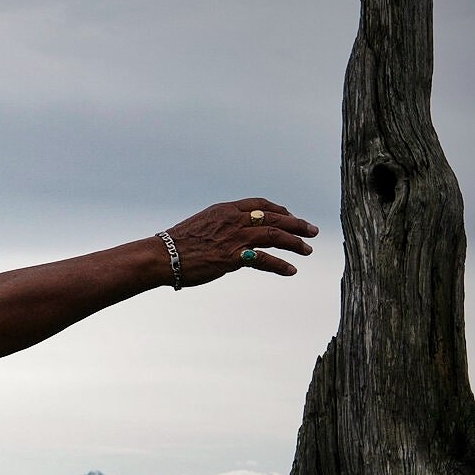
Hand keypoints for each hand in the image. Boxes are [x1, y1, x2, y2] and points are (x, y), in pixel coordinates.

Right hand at [165, 199, 317, 285]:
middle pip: (274, 217)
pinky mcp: (234, 257)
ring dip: (295, 242)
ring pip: (275, 234)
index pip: (260, 204)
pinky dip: (280, 265)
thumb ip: (220, 226)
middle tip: (312, 231)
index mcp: (225, 209)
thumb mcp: (201, 225)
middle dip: (296, 224)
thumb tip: (228, 235)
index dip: (279, 209)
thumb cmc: (176, 244)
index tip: (290, 215)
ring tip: (308, 249)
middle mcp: (233, 219)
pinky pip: (265, 260)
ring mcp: (235, 237)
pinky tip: (291, 270)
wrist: (162, 255)